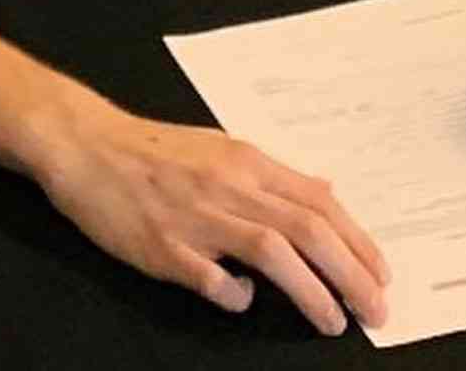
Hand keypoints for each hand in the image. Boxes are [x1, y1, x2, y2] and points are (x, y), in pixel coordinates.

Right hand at [35, 94, 388, 335]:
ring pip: (272, 251)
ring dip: (312, 292)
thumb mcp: (218, 148)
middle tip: (376, 311)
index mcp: (244, 161)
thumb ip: (270, 175)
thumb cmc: (152, 150)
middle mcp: (228, 185)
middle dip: (351, 275)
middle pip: (307, 229)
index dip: (358, 243)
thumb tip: (324, 189)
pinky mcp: (164, 247)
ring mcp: (196, 217)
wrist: (84, 143)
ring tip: (334, 321)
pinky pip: (211, 278)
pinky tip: (242, 300)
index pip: (319, 203)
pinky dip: (236, 295)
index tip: (381, 276)